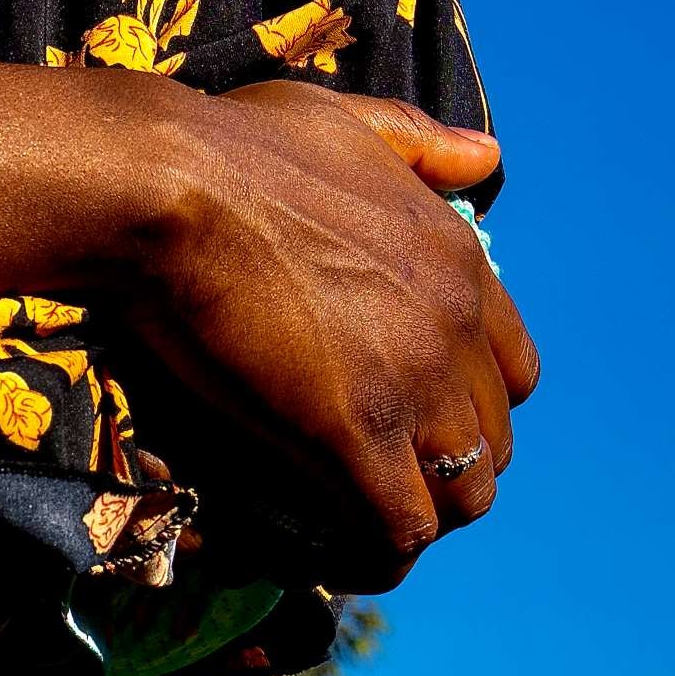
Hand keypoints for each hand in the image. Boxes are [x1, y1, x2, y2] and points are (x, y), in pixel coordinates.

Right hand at [117, 80, 534, 589]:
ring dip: (412, 516)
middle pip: (490, 440)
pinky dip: (373, 555)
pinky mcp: (354, 439)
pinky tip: (330, 557)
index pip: (512, 369)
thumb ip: (418, 145)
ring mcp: (412, 387)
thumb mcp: (341, 118)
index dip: (463, 403)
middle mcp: (454, 327)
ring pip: (461, 496)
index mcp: (456, 257)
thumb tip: (493, 158)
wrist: (162, 183)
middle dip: (438, 468)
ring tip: (350, 522)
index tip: (407, 417)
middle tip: (368, 476)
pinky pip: (399, 533)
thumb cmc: (228, 144)